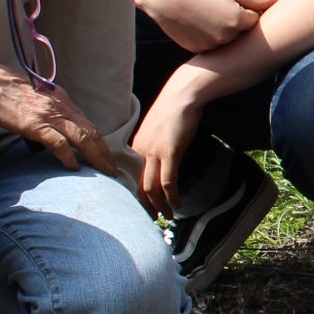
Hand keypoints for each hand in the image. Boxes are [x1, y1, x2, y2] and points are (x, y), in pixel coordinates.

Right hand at [0, 50, 111, 170]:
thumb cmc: (4, 91)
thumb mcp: (34, 98)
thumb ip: (48, 112)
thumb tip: (53, 134)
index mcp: (61, 99)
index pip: (88, 124)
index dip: (100, 142)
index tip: (107, 157)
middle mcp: (60, 106)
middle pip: (91, 132)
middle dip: (104, 153)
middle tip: (113, 170)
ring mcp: (48, 115)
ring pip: (82, 137)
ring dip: (96, 157)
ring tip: (103, 172)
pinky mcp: (34, 124)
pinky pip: (58, 143)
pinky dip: (69, 156)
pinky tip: (73, 167)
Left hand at [131, 81, 205, 214]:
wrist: (182, 94)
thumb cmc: (174, 109)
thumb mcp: (158, 129)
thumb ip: (155, 144)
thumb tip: (161, 158)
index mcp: (136, 147)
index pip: (131, 178)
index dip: (136, 196)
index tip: (143, 208)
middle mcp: (141, 152)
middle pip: (137, 187)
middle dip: (145, 207)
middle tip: (153, 219)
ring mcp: (154, 152)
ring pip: (150, 188)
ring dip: (159, 205)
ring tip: (167, 216)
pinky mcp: (170, 152)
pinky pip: (168, 181)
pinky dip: (171, 196)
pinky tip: (177, 204)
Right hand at [142, 0, 276, 54]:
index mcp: (236, 20)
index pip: (254, 20)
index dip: (248, 10)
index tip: (238, 2)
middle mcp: (225, 37)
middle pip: (241, 32)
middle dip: (236, 22)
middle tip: (219, 7)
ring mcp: (210, 46)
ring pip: (226, 41)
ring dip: (223, 31)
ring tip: (206, 13)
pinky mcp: (196, 50)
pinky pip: (210, 46)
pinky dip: (208, 37)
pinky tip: (197, 23)